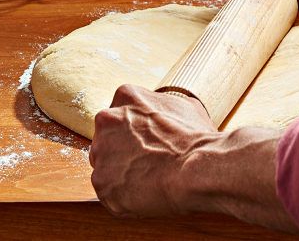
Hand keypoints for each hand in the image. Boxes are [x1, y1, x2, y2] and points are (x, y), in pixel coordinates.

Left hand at [90, 84, 218, 217]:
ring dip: (123, 178)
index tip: (148, 146)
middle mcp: (106, 120)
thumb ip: (165, 107)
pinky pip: (110, 195)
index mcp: (125, 96)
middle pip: (107, 142)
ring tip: (150, 182)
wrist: (198, 168)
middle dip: (123, 155)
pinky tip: (147, 197)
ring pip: (106, 169)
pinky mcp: (101, 182)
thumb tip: (169, 115)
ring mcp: (101, 151)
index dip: (135, 135)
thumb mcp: (185, 107)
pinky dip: (125, 201)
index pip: (120, 117)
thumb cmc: (196, 140)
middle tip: (148, 166)